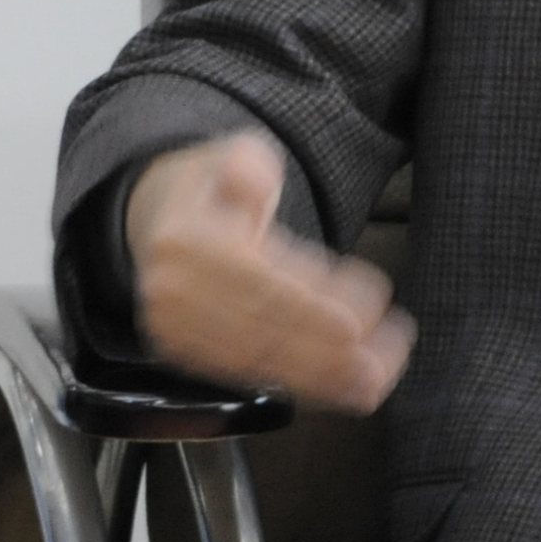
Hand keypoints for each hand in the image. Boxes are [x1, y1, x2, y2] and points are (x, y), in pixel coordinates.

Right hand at [126, 132, 415, 412]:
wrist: (155, 220)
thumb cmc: (206, 188)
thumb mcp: (225, 154)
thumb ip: (244, 164)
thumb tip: (253, 177)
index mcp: (185, 241)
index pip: (260, 281)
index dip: (316, 301)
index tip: (368, 310)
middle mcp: (174, 295)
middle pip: (262, 328)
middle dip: (330, 348)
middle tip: (385, 354)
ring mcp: (176, 332)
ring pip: (259, 360)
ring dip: (323, 376)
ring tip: (375, 377)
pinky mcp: (188, 356)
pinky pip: (250, 373)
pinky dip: (301, 384)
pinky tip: (342, 388)